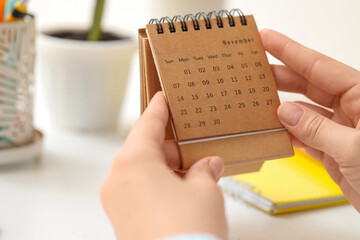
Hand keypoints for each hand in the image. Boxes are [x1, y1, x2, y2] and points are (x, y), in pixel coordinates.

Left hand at [100, 92, 226, 239]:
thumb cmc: (187, 232)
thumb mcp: (204, 191)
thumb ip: (204, 171)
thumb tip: (208, 165)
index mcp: (133, 162)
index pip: (147, 124)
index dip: (158, 109)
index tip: (162, 97)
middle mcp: (118, 179)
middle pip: (144, 149)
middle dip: (171, 146)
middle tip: (193, 143)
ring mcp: (116, 202)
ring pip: (143, 171)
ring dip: (167, 168)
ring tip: (193, 170)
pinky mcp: (122, 220)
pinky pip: (139, 191)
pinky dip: (158, 185)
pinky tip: (181, 190)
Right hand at [260, 29, 359, 211]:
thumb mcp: (354, 148)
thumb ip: (316, 128)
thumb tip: (285, 111)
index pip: (319, 67)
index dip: (291, 51)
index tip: (267, 39)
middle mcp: (350, 110)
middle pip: (308, 86)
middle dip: (280, 76)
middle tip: (254, 69)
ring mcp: (340, 131)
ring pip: (304, 113)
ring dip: (281, 108)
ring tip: (257, 99)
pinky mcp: (333, 152)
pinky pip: (305, 137)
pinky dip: (288, 135)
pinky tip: (273, 131)